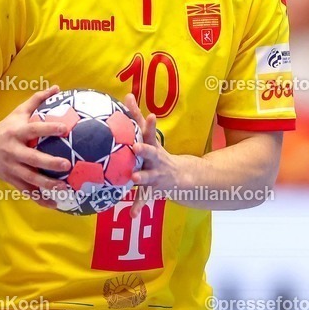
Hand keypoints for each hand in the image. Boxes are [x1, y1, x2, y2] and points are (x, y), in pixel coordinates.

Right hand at [0, 85, 73, 208]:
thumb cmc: (5, 128)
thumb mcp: (17, 112)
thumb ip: (36, 100)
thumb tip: (56, 88)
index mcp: (17, 133)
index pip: (34, 129)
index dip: (49, 129)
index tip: (65, 129)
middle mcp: (14, 151)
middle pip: (32, 159)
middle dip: (49, 163)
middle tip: (67, 165)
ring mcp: (11, 168)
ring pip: (30, 179)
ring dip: (46, 185)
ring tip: (63, 188)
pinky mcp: (11, 180)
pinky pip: (26, 191)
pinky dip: (40, 199)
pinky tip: (54, 204)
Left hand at [124, 93, 183, 217]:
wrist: (182, 177)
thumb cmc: (156, 153)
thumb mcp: (149, 136)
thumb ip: (135, 117)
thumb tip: (126, 94)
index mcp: (152, 146)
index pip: (150, 132)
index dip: (150, 124)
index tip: (150, 115)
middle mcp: (156, 160)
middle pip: (151, 153)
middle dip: (144, 150)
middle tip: (135, 148)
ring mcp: (157, 175)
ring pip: (148, 177)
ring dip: (141, 178)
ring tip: (133, 179)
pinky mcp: (155, 190)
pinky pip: (145, 200)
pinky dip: (139, 207)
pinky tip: (132, 215)